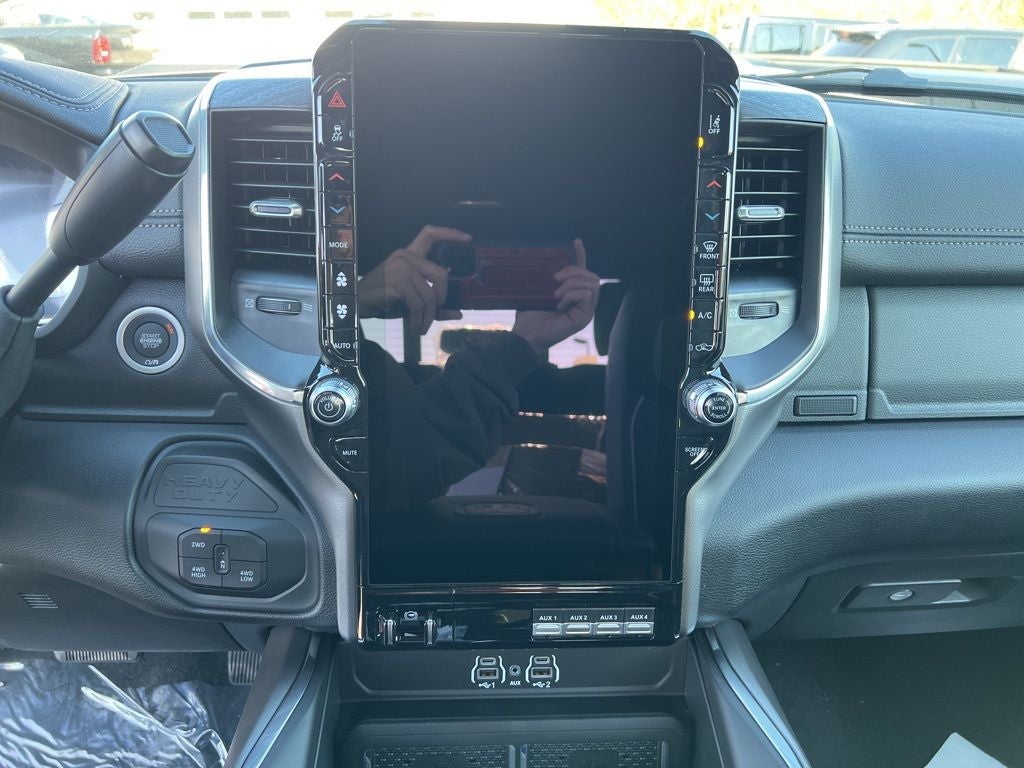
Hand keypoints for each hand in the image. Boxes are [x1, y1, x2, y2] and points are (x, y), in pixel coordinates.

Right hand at [358, 225, 470, 334]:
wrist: (357, 305)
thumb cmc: (384, 301)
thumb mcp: (412, 302)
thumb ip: (434, 305)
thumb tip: (459, 313)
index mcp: (409, 255)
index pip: (429, 234)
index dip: (449, 233)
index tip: (468, 238)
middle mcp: (405, 256)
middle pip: (441, 274)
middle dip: (442, 297)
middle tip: (435, 312)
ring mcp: (401, 267)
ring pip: (430, 294)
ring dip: (428, 315)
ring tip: (422, 326)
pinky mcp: (397, 281)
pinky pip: (418, 304)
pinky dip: (419, 319)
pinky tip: (415, 326)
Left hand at [512, 239, 598, 355]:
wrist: (525, 335)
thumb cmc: (529, 316)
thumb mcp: (538, 292)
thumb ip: (547, 280)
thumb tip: (547, 262)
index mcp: (574, 296)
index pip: (583, 272)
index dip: (581, 255)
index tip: (575, 241)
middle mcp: (583, 303)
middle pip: (592, 276)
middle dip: (574, 271)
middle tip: (555, 279)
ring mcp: (585, 311)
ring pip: (592, 284)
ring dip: (571, 284)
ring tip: (555, 294)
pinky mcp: (583, 318)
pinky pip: (586, 295)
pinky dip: (571, 295)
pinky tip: (559, 304)